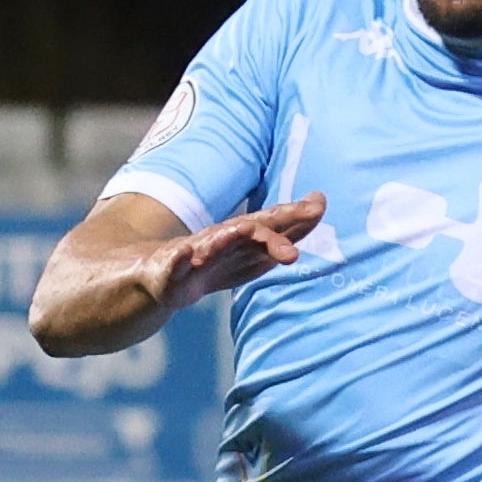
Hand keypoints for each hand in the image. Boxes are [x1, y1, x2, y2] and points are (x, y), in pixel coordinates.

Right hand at [149, 195, 324, 313]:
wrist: (161, 277)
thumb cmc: (212, 263)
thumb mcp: (250, 255)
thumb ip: (281, 237)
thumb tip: (317, 208)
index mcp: (243, 239)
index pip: (274, 224)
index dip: (296, 216)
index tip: (319, 203)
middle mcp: (222, 239)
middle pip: (255, 225)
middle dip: (281, 219)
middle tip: (310, 212)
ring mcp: (196, 253)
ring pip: (217, 241)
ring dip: (234, 236)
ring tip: (251, 231)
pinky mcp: (171, 270)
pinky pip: (174, 264)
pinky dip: (179, 259)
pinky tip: (184, 255)